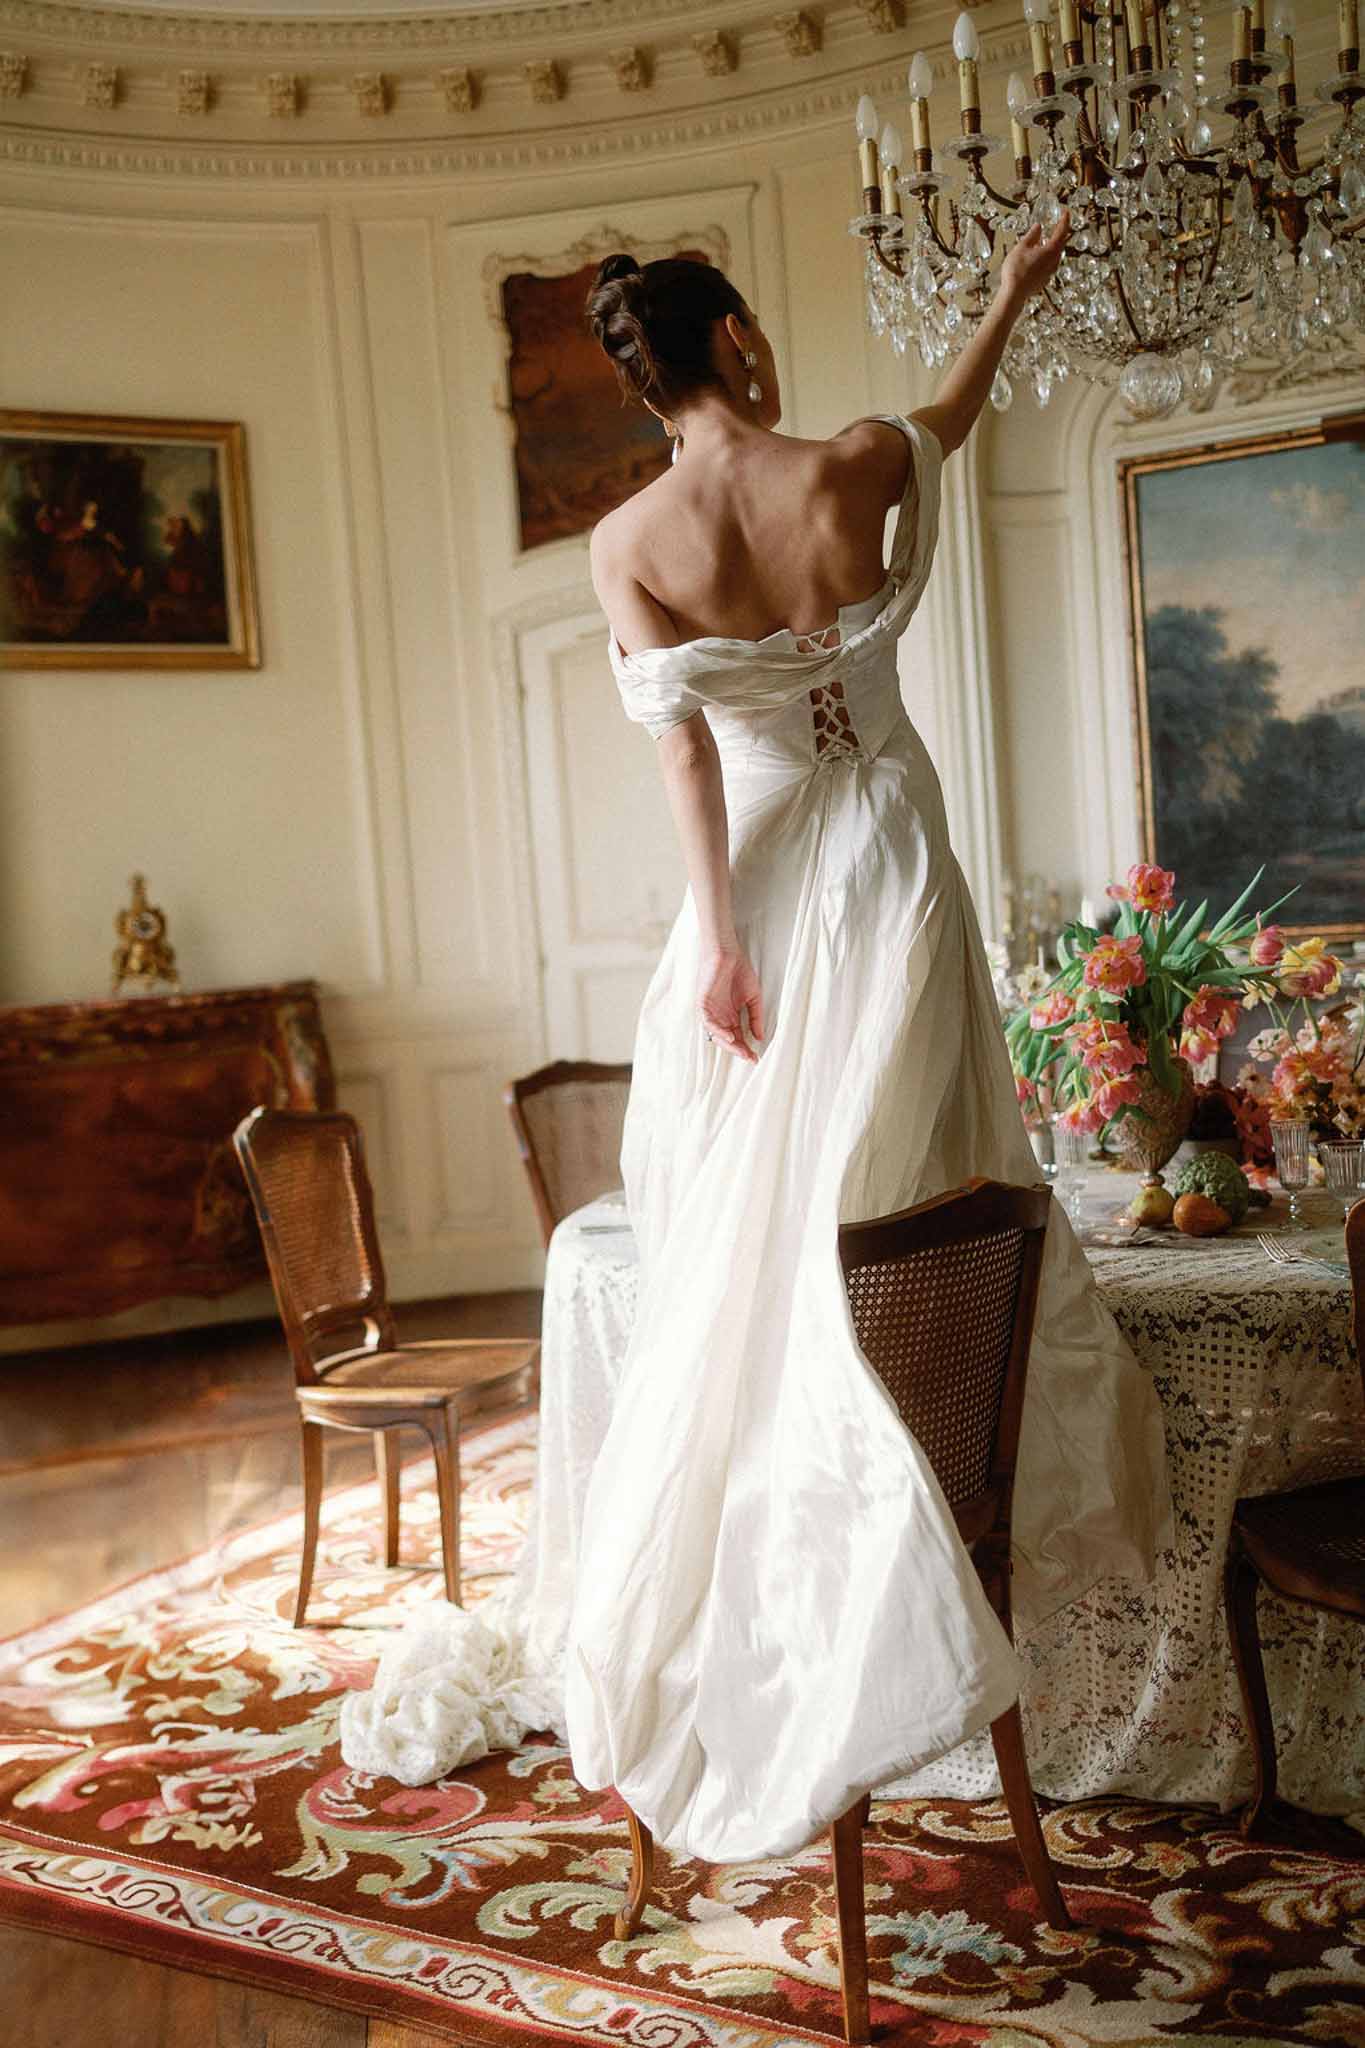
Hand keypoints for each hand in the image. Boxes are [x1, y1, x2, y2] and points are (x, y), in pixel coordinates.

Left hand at [699, 946, 763, 1062]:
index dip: (746, 1047)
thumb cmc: (739, 971)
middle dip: (738, 1050)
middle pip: (727, 1039)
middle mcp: (719, 1015)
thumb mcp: (753, 997)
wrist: (727, 952)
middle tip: (750, 1058)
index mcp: (730, 1015)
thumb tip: (760, 1037)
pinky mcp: (703, 1003)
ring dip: (728, 1045)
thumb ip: (756, 1017)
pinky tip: (730, 1036)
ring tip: (742, 1051)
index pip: (737, 1036)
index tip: (756, 1057)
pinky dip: (718, 1031)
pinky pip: (708, 1022)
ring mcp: (710, 1010)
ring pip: (716, 1034)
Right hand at [1000, 212, 1069, 303]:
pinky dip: (1047, 257)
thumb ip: (1031, 235)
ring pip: (1055, 255)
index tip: (1066, 212)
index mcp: (1050, 250)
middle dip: (1061, 233)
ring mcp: (1050, 272)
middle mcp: (1054, 261)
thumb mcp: (1021, 247)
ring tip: (1047, 240)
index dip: (1065, 221)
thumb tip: (1038, 227)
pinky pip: (1049, 264)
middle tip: (1060, 225)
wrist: (1014, 294)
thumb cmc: (1017, 270)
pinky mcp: (1044, 280)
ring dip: (1053, 246)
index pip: (1061, 231)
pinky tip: (1039, 256)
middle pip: (1061, 244)